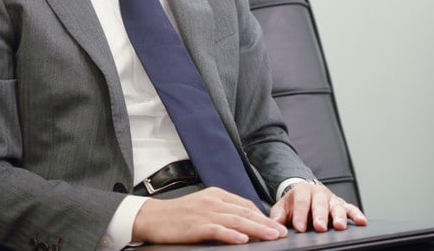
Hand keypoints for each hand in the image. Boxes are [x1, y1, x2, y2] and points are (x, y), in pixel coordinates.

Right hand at [132, 187, 287, 244]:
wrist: (152, 217)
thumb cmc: (177, 215)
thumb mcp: (201, 206)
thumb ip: (221, 211)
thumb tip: (243, 223)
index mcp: (215, 194)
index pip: (244, 204)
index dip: (261, 215)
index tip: (275, 225)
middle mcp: (212, 201)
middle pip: (244, 212)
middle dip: (265, 223)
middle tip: (282, 232)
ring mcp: (204, 213)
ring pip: (236, 221)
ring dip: (256, 229)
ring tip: (272, 237)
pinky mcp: (195, 225)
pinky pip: (217, 230)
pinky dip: (232, 235)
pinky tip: (243, 240)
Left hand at [270, 181, 366, 232]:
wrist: (304, 193)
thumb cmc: (294, 204)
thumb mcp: (282, 207)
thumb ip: (278, 215)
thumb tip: (274, 225)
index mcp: (303, 191)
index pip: (301, 202)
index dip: (300, 215)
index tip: (299, 227)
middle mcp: (319, 193)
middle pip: (320, 204)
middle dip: (320, 216)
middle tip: (319, 227)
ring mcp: (332, 199)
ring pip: (337, 206)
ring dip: (339, 216)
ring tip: (340, 226)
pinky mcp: (342, 205)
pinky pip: (351, 209)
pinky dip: (356, 214)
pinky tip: (361, 221)